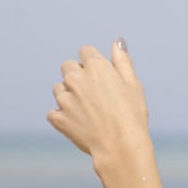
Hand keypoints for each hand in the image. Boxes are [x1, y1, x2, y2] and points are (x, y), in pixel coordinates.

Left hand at [47, 39, 149, 159]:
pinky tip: (79, 123)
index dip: (94, 62)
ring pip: (59, 89)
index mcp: (96, 67)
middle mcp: (76, 79)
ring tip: (88, 110)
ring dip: (69, 94)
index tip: (103, 76)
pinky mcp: (58, 118)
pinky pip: (54, 112)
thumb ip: (122, 60)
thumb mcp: (133, 84)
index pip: (86, 51)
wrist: (121, 146)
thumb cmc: (132, 114)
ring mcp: (64, 99)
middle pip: (68, 66)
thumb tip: (118, 41)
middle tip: (95, 93)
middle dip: (78, 75)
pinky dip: (63, 116)